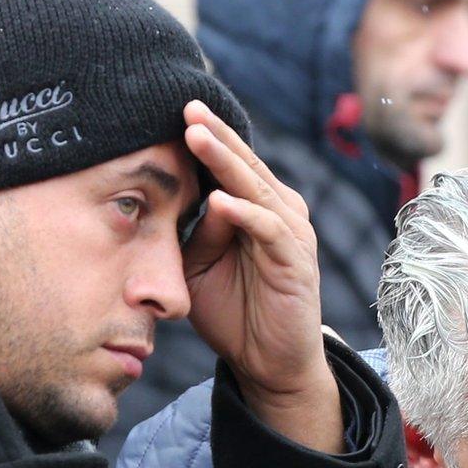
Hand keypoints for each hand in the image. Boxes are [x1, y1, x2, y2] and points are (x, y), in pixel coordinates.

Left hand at [180, 100, 341, 450]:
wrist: (267, 362)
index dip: (205, 136)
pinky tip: (220, 200)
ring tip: (197, 135)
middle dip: (214, 134)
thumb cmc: (232, 312)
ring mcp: (290, 234)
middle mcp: (277, 211)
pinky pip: (269, 229)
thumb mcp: (199, 266)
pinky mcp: (296, 261)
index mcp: (254, 207)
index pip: (228, 163)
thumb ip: (195, 232)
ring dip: (226, 161)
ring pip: (256, 187)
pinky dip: (245, 214)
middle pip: (243, 164)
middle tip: (185, 104)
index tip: (171, 108)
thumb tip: (195, 198)